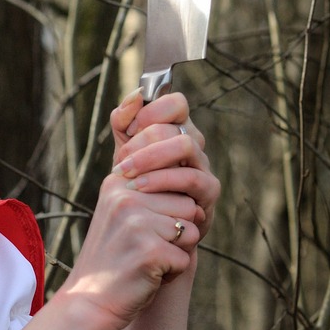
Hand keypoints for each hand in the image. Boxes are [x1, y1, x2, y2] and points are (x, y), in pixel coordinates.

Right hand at [55, 91, 219, 329]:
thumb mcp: (120, 210)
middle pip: (187, 204)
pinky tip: (146, 275)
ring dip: (175, 251)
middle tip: (143, 248)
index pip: (174, 179)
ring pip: (191, 229)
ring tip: (145, 259)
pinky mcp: (150, 250)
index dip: (169, 209)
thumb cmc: (112, 256)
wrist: (89, 302)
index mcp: (118, 182)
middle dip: (175, 232)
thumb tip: (187, 156)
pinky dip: (172, 272)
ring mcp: (136, 223)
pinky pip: (185, 257)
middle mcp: (125, 196)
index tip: (144, 227)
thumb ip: (146, 185)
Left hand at [109, 90, 217, 241]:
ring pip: (185, 145)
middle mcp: (194, 144)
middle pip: (176, 124)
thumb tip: (135, 97)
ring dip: (150, 157)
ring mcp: (204, 166)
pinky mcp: (209, 192)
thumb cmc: (137, 189)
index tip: (127, 129)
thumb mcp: (125, 154)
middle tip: (121, 160)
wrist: (146, 232)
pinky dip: (161, 180)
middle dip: (142, 139)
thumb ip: (124, 124)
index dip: (151, 110)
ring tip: (126, 173)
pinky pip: (190, 178)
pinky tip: (139, 188)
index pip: (175, 102)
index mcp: (176, 130)